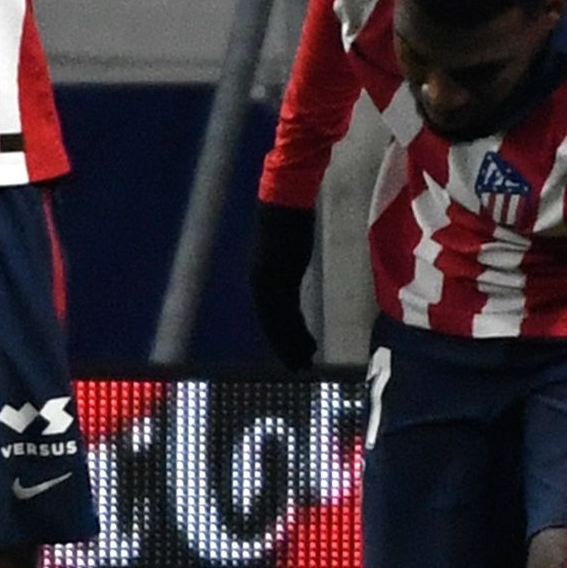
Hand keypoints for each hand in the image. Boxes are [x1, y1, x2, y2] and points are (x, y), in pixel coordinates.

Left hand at [245, 202, 315, 371]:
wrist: (285, 200)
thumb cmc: (285, 218)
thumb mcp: (284, 251)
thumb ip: (284, 271)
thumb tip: (290, 283)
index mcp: (259, 278)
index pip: (267, 316)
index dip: (278, 336)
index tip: (289, 352)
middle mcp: (259, 284)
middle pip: (270, 325)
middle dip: (283, 347)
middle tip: (296, 367)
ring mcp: (269, 282)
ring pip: (278, 325)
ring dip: (291, 346)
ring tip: (303, 363)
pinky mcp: (281, 279)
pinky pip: (288, 314)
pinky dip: (297, 333)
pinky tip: (308, 345)